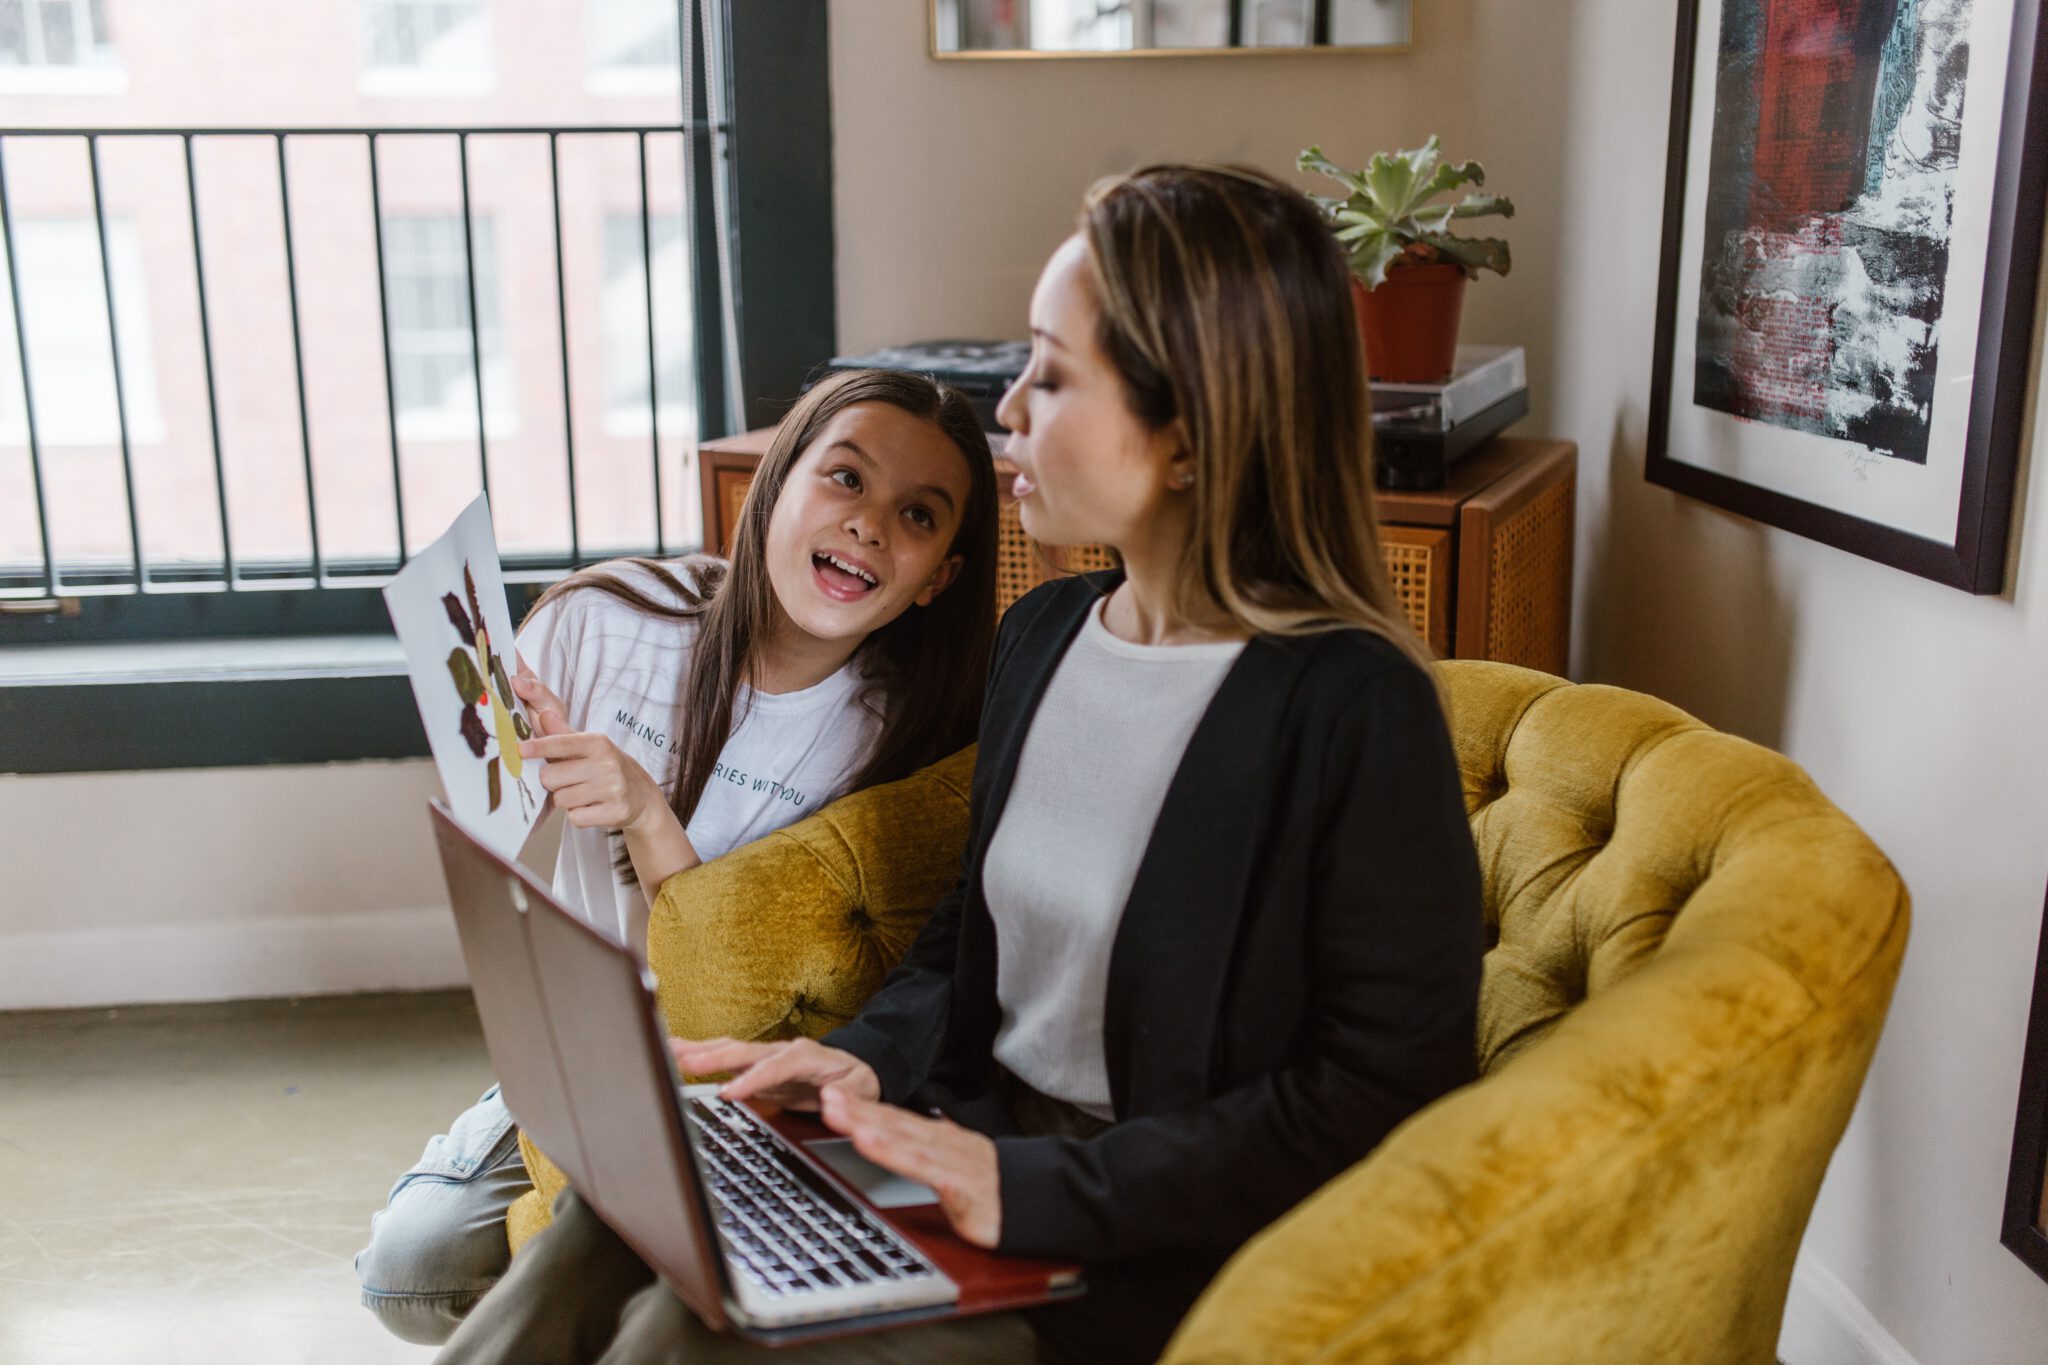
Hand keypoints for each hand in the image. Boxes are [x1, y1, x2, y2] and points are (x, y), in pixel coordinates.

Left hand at [514, 667, 666, 833]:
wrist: (642, 795)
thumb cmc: (607, 768)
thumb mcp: (590, 746)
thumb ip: (562, 733)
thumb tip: (544, 713)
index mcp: (598, 743)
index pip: (561, 743)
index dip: (538, 747)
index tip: (520, 749)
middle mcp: (606, 763)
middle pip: (551, 777)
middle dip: (552, 782)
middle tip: (567, 780)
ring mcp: (612, 788)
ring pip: (561, 799)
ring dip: (565, 800)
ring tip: (582, 794)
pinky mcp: (615, 811)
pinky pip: (576, 818)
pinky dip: (578, 816)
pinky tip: (591, 807)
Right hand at [668, 1036, 879, 1110]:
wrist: (855, 1069)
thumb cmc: (856, 1079)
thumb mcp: (862, 1089)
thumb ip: (847, 1095)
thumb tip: (829, 1098)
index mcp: (807, 1056)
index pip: (777, 1066)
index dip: (752, 1078)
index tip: (729, 1092)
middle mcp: (782, 1050)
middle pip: (746, 1051)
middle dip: (716, 1057)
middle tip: (686, 1064)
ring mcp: (767, 1055)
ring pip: (730, 1049)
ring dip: (700, 1050)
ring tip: (668, 1049)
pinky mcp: (756, 1064)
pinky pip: (726, 1056)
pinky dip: (700, 1053)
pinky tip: (676, 1052)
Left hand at [819, 1085, 999, 1248]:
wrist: (1044, 1200)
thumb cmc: (1002, 1187)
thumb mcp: (964, 1164)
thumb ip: (941, 1148)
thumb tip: (923, 1129)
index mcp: (943, 1140)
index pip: (897, 1121)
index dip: (866, 1108)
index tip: (834, 1096)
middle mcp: (945, 1144)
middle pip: (894, 1123)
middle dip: (858, 1109)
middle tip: (826, 1092)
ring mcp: (952, 1162)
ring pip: (902, 1138)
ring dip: (866, 1122)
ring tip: (836, 1111)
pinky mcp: (959, 1185)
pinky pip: (920, 1166)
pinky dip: (892, 1152)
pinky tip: (868, 1142)